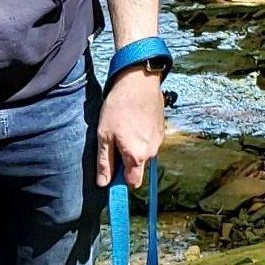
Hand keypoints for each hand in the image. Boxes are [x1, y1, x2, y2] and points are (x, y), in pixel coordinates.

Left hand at [96, 68, 164, 188]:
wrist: (138, 81)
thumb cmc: (119, 106)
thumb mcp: (104, 134)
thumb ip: (105, 161)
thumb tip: (103, 183)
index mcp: (136, 156)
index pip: (133, 183)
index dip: (121, 179)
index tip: (112, 173)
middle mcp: (151, 152)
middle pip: (138, 167)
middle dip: (126, 159)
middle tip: (114, 140)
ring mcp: (158, 140)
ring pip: (143, 152)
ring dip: (133, 145)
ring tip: (123, 125)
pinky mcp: (161, 129)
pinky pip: (149, 140)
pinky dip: (141, 135)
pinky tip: (133, 119)